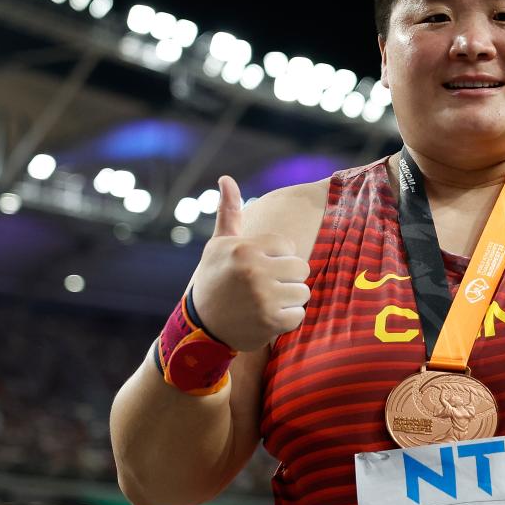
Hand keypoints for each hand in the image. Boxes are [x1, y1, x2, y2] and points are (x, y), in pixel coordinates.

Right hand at [190, 176, 309, 351]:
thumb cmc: (213, 279)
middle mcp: (255, 271)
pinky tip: (266, 317)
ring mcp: (264, 298)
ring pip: (303, 292)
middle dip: (288, 278)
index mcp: (245, 249)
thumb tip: (226, 177)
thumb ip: (229, 211)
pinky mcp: (271, 322)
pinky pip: (298, 315)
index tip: (257, 268)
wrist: (200, 326)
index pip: (287, 247)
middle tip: (265, 286)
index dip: (276, 258)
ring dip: (289, 299)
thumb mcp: (218, 245)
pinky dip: (286, 319)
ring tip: (266, 301)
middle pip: (301, 269)